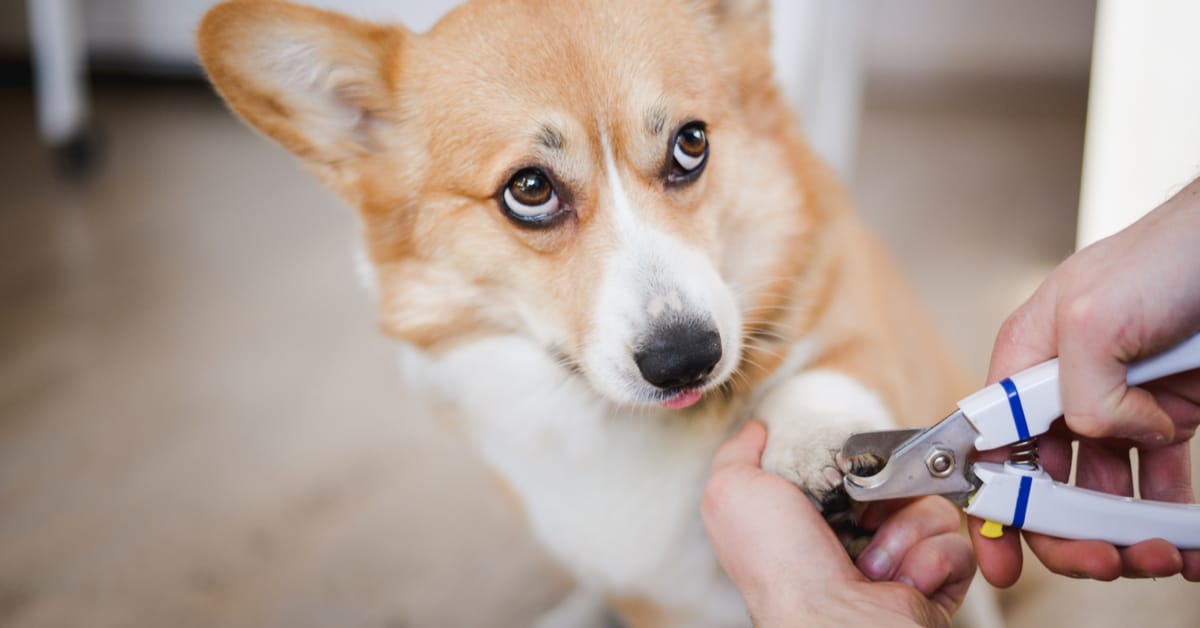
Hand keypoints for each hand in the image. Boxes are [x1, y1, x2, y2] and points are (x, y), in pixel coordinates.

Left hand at [703, 421, 975, 626]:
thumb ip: (740, 454)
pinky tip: (899, 581)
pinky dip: (929, 559)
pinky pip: (955, 544)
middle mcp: (855, 539)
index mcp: (811, 518)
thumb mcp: (733, 492)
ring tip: (874, 563)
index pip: (852, 466)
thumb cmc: (778, 563)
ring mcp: (899, 561)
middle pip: (897, 479)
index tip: (845, 466)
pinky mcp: (936, 582)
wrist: (831, 623)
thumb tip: (758, 430)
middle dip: (884, 491)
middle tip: (861, 513)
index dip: (854, 461)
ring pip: (931, 506)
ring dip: (904, 530)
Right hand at [975, 178, 1199, 585]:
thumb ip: (1077, 389)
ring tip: (1154, 552)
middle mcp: (1063, 387)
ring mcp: (1116, 405)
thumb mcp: (1094, 314)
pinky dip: (1166, 518)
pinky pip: (1158, 483)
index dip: (991, 502)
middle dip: (1066, 529)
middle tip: (1100, 558)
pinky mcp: (1166, 416)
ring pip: (1101, 491)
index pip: (989, 444)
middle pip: (1044, 480)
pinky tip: (1181, 541)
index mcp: (1026, 359)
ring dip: (1121, 533)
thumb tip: (1100, 434)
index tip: (1002, 552)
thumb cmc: (1167, 255)